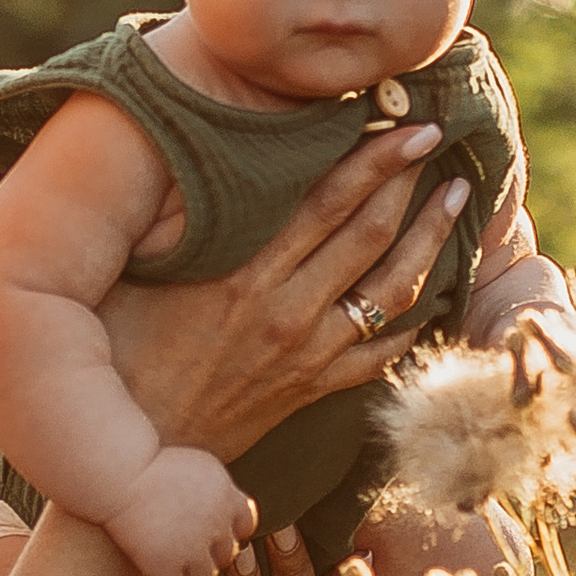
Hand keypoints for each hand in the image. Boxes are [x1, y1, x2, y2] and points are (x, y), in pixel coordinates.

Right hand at [101, 127, 470, 466]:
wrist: (135, 449)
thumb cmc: (120, 352)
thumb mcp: (135, 273)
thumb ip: (172, 220)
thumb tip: (182, 158)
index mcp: (244, 272)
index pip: (327, 200)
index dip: (375, 158)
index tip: (410, 126)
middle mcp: (286, 308)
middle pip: (369, 233)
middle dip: (410, 182)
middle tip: (439, 139)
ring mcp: (307, 353)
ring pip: (390, 289)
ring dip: (430, 239)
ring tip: (455, 201)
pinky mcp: (310, 389)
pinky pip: (379, 354)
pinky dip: (412, 323)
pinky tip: (434, 296)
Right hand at [104, 446, 258, 575]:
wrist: (116, 471)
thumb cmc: (149, 463)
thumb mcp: (197, 464)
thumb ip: (219, 488)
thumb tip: (230, 508)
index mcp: (226, 495)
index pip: (244, 526)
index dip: (226, 529)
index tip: (204, 526)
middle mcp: (215, 523)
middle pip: (226, 554)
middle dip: (207, 551)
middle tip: (181, 544)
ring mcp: (192, 547)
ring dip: (188, 571)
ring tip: (167, 559)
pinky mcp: (164, 564)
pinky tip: (152, 571)